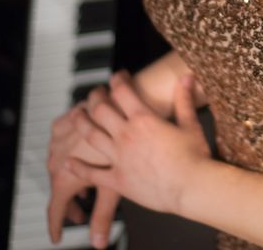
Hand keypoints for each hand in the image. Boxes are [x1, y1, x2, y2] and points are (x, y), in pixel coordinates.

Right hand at [47, 87, 120, 246]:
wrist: (135, 108)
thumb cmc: (129, 147)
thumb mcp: (115, 186)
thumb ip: (102, 216)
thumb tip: (99, 243)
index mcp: (65, 177)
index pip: (55, 209)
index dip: (56, 225)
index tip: (58, 236)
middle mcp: (57, 157)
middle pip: (58, 184)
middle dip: (71, 197)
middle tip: (84, 206)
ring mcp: (60, 138)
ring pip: (59, 159)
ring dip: (70, 170)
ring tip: (86, 178)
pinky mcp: (66, 118)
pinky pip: (61, 136)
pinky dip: (69, 145)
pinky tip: (83, 148)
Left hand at [67, 70, 211, 216]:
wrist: (191, 188)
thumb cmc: (194, 157)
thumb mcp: (190, 123)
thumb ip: (184, 100)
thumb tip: (186, 77)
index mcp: (143, 119)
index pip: (122, 91)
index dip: (117, 80)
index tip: (117, 76)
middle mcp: (126, 135)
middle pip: (100, 110)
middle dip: (95, 97)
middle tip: (94, 93)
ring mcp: (119, 158)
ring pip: (91, 136)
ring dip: (81, 123)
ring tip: (76, 115)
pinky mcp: (118, 180)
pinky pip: (92, 173)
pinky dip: (79, 168)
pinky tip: (68, 163)